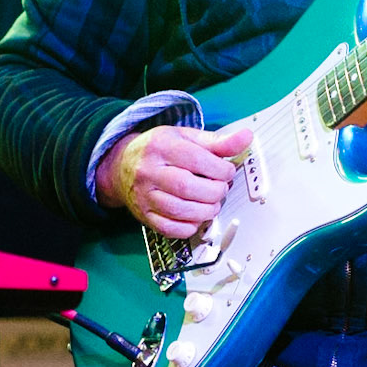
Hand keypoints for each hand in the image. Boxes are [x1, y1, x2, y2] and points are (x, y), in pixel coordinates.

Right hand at [95, 121, 252, 237]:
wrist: (121, 166)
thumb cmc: (158, 151)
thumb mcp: (185, 137)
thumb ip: (216, 141)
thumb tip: (246, 137)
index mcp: (161, 146)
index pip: (195, 159)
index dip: (219, 168)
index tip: (228, 172)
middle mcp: (149, 171)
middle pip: (186, 186)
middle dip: (214, 191)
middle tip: (221, 189)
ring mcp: (144, 195)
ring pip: (179, 210)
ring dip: (205, 211)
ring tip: (212, 204)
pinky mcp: (144, 216)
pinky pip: (170, 229)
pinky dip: (189, 227)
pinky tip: (196, 217)